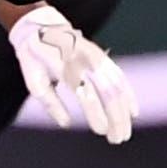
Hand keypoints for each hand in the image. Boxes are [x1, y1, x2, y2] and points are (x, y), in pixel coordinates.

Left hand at [8, 5, 138, 144]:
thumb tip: (66, 124)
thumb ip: (50, 103)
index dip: (96, 114)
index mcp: (66, 67)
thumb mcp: (34, 80)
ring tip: (124, 132)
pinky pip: (119, 76)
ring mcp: (96, 58)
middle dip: (116, 117)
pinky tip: (133, 112)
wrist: (41, 28)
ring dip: (124, 111)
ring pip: (117, 85)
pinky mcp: (102, 57)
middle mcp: (85, 61)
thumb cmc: (35, 58)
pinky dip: (128, 94)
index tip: (101, 131)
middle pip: (108, 91)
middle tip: (117, 139)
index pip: (86, 94)